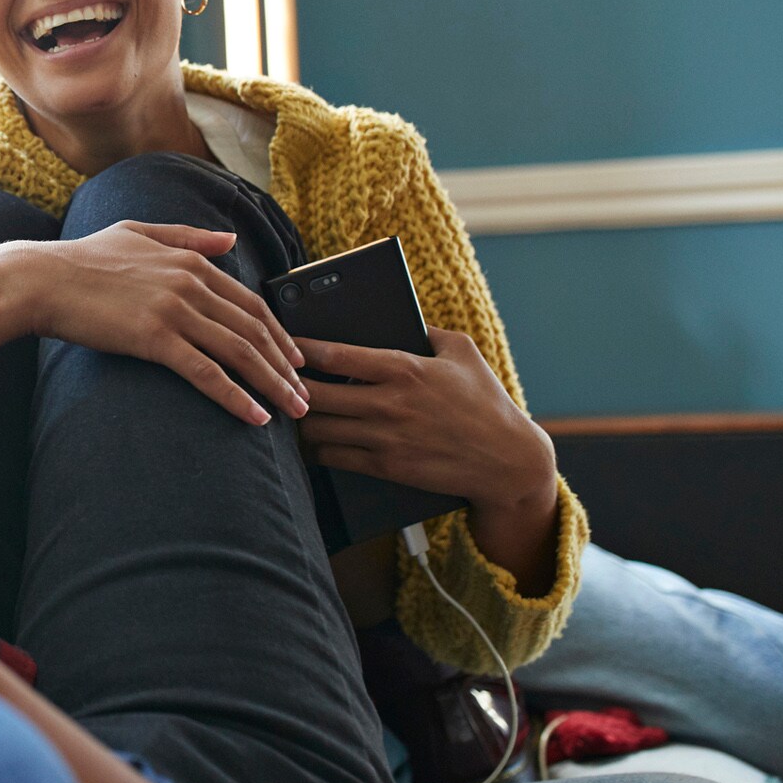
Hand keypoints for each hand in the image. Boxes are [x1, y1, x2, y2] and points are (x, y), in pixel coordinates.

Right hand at [24, 222, 308, 425]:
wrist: (41, 279)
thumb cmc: (83, 259)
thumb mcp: (139, 232)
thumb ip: (188, 236)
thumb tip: (231, 240)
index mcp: (191, 261)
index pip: (251, 303)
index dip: (279, 335)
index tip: (295, 361)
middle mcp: (190, 283)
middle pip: (254, 330)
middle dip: (285, 367)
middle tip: (305, 395)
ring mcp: (174, 310)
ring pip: (239, 352)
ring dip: (272, 385)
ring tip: (292, 412)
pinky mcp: (154, 337)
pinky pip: (206, 372)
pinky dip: (235, 396)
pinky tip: (254, 417)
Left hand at [295, 328, 553, 509]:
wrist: (508, 461)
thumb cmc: (486, 401)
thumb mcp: (462, 353)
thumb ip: (426, 330)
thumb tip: (397, 315)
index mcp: (405, 368)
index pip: (335, 355)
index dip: (300, 348)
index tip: (281, 341)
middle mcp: (390, 403)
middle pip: (315, 394)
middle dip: (287, 386)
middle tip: (274, 378)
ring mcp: (386, 438)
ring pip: (318, 428)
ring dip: (298, 418)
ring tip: (286, 408)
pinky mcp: (387, 467)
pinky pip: (333, 458)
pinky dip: (315, 449)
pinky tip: (308, 440)